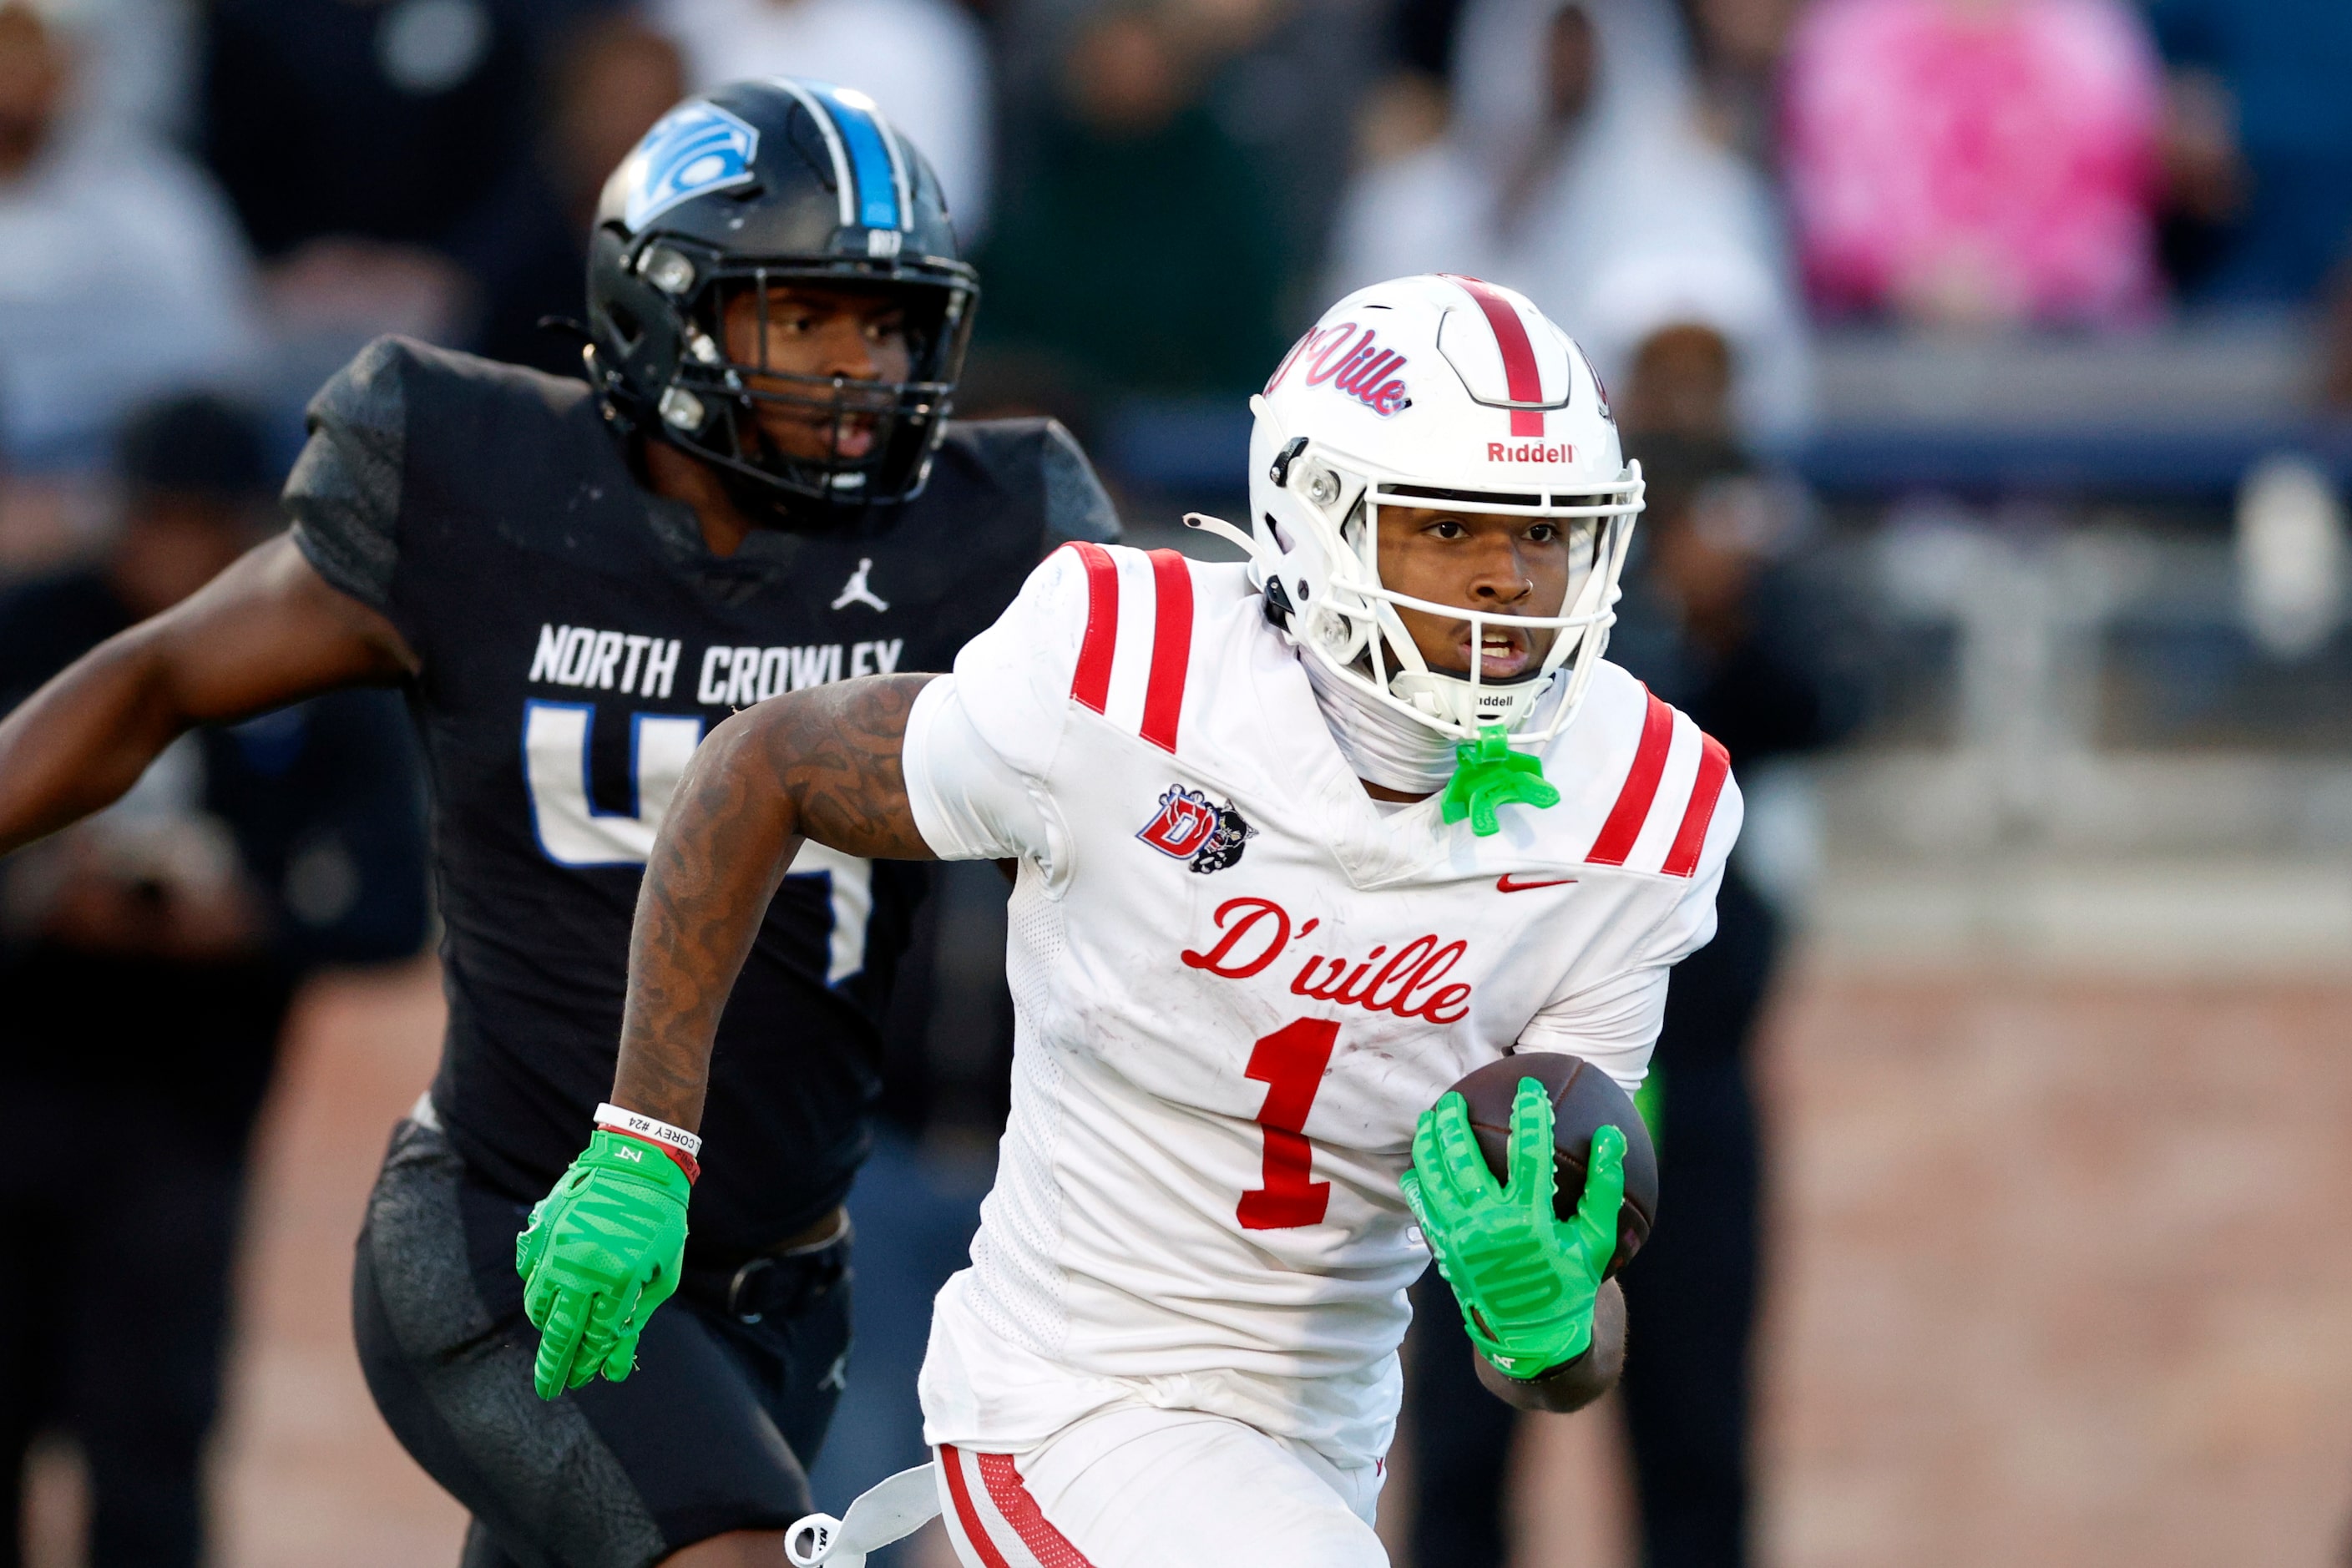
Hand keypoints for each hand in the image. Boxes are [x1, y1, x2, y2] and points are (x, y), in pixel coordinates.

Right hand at [516, 1131, 689, 1399]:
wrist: (637, 1161)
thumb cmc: (659, 1221)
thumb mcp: (662, 1272)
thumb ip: (637, 1319)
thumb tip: (614, 1368)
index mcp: (621, 1280)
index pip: (598, 1338)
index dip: (588, 1363)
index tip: (582, 1380)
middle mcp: (584, 1268)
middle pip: (562, 1332)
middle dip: (554, 1367)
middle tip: (547, 1390)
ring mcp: (558, 1249)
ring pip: (540, 1306)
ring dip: (546, 1329)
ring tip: (554, 1342)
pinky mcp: (542, 1232)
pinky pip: (530, 1275)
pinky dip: (536, 1292)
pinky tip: (547, 1300)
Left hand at [1400, 1079, 1624, 1379]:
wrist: (1534, 1336)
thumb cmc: (1571, 1283)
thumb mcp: (1597, 1240)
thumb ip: (1604, 1187)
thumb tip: (1611, 1138)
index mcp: (1531, 1219)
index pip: (1530, 1153)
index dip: (1530, 1116)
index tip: (1529, 1087)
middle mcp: (1491, 1225)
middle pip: (1464, 1159)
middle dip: (1456, 1122)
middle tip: (1455, 1097)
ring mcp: (1462, 1238)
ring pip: (1435, 1179)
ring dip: (1429, 1144)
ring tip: (1431, 1118)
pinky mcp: (1446, 1250)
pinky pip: (1423, 1209)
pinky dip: (1417, 1184)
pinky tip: (1416, 1164)